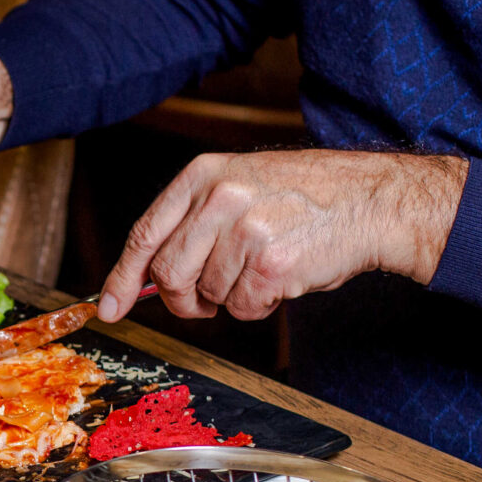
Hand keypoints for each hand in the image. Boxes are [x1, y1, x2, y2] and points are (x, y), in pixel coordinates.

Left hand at [98, 150, 467, 324]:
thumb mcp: (241, 185)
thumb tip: (147, 276)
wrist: (373, 199)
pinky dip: (261, 306)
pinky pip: (243, 307)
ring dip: (233, 297)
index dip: (122, 276)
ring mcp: (246, 229)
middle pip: (169, 274)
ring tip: (265, 268)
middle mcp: (220, 197)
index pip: (145, 233)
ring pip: (208, 294)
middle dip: (183, 299)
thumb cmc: (306, 198)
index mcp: (203, 174)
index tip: (108, 307)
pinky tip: (284, 278)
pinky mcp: (271, 262)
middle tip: (206, 301)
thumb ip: (194, 222)